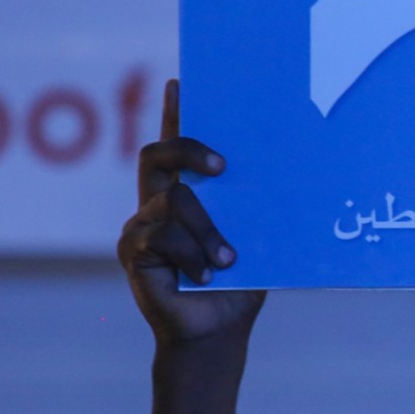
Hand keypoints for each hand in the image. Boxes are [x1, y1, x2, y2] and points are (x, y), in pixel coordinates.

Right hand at [117, 80, 265, 346]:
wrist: (217, 330)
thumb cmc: (239, 284)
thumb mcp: (254, 239)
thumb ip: (252, 208)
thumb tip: (282, 172)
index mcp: (188, 197)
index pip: (177, 148)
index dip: (176, 114)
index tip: (182, 83)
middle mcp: (156, 203)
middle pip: (158, 154)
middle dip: (190, 148)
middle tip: (223, 167)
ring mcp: (140, 225)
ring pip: (173, 200)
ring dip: (207, 231)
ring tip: (227, 261)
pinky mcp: (132, 249)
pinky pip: (161, 235)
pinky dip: (191, 255)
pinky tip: (204, 275)